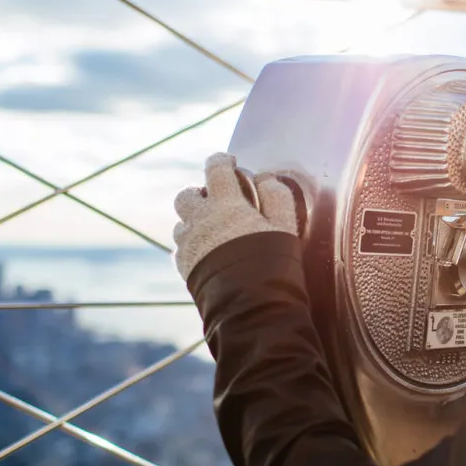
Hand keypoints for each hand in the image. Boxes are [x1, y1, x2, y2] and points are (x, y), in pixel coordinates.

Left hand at [172, 153, 297, 280]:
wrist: (250, 305)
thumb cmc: (272, 262)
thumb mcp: (285, 226)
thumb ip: (277, 197)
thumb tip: (266, 178)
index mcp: (225, 204)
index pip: (216, 168)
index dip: (222, 160)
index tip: (230, 162)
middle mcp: (200, 220)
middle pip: (186, 195)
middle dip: (199, 192)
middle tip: (217, 200)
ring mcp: (188, 244)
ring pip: (180, 223)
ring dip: (193, 221)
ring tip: (214, 229)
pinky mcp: (183, 266)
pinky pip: (180, 248)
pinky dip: (191, 244)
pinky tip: (208, 252)